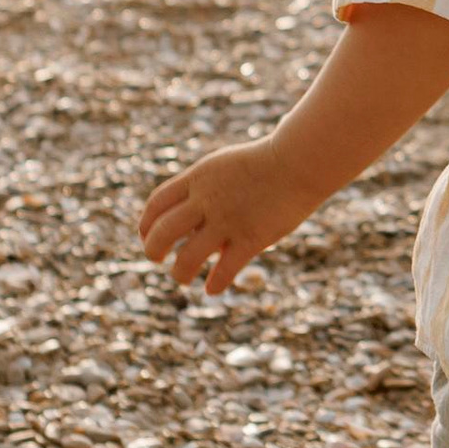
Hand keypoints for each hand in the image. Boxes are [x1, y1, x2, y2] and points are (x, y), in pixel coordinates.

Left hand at [137, 1, 448, 296]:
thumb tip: (194, 211)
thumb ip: (208, 187)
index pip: (156, 202)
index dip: (145, 222)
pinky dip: (215, 283)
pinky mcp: (250, 238)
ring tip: (181, 279)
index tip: (145, 235)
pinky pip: (224, 269)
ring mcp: (227, 219)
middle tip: (156, 259)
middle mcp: (206, 199)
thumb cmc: (271, 158)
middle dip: (153, 249)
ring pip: (187, 256)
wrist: (303, 158)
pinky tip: (213, 289)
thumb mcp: (229, 165)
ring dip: (179, 272)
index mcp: (199, 177)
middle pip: (162, 231)